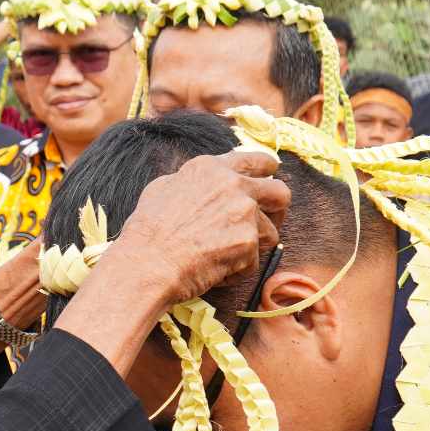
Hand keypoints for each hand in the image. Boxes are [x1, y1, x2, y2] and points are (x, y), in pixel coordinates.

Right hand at [101, 149, 286, 304]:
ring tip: (226, 256)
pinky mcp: (248, 243)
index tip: (268, 182)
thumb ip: (193, 180)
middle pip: (281, 192)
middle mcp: (234, 185)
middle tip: (266, 223)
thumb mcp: (163, 187)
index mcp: (213, 168)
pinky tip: (213, 270)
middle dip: (278, 210)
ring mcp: (244, 213)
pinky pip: (254, 261)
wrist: (149, 261)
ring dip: (252, 247)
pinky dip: (237, 270)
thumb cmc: (148, 229)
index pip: (258, 161)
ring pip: (271, 232)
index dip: (267, 173)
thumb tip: (205, 183)